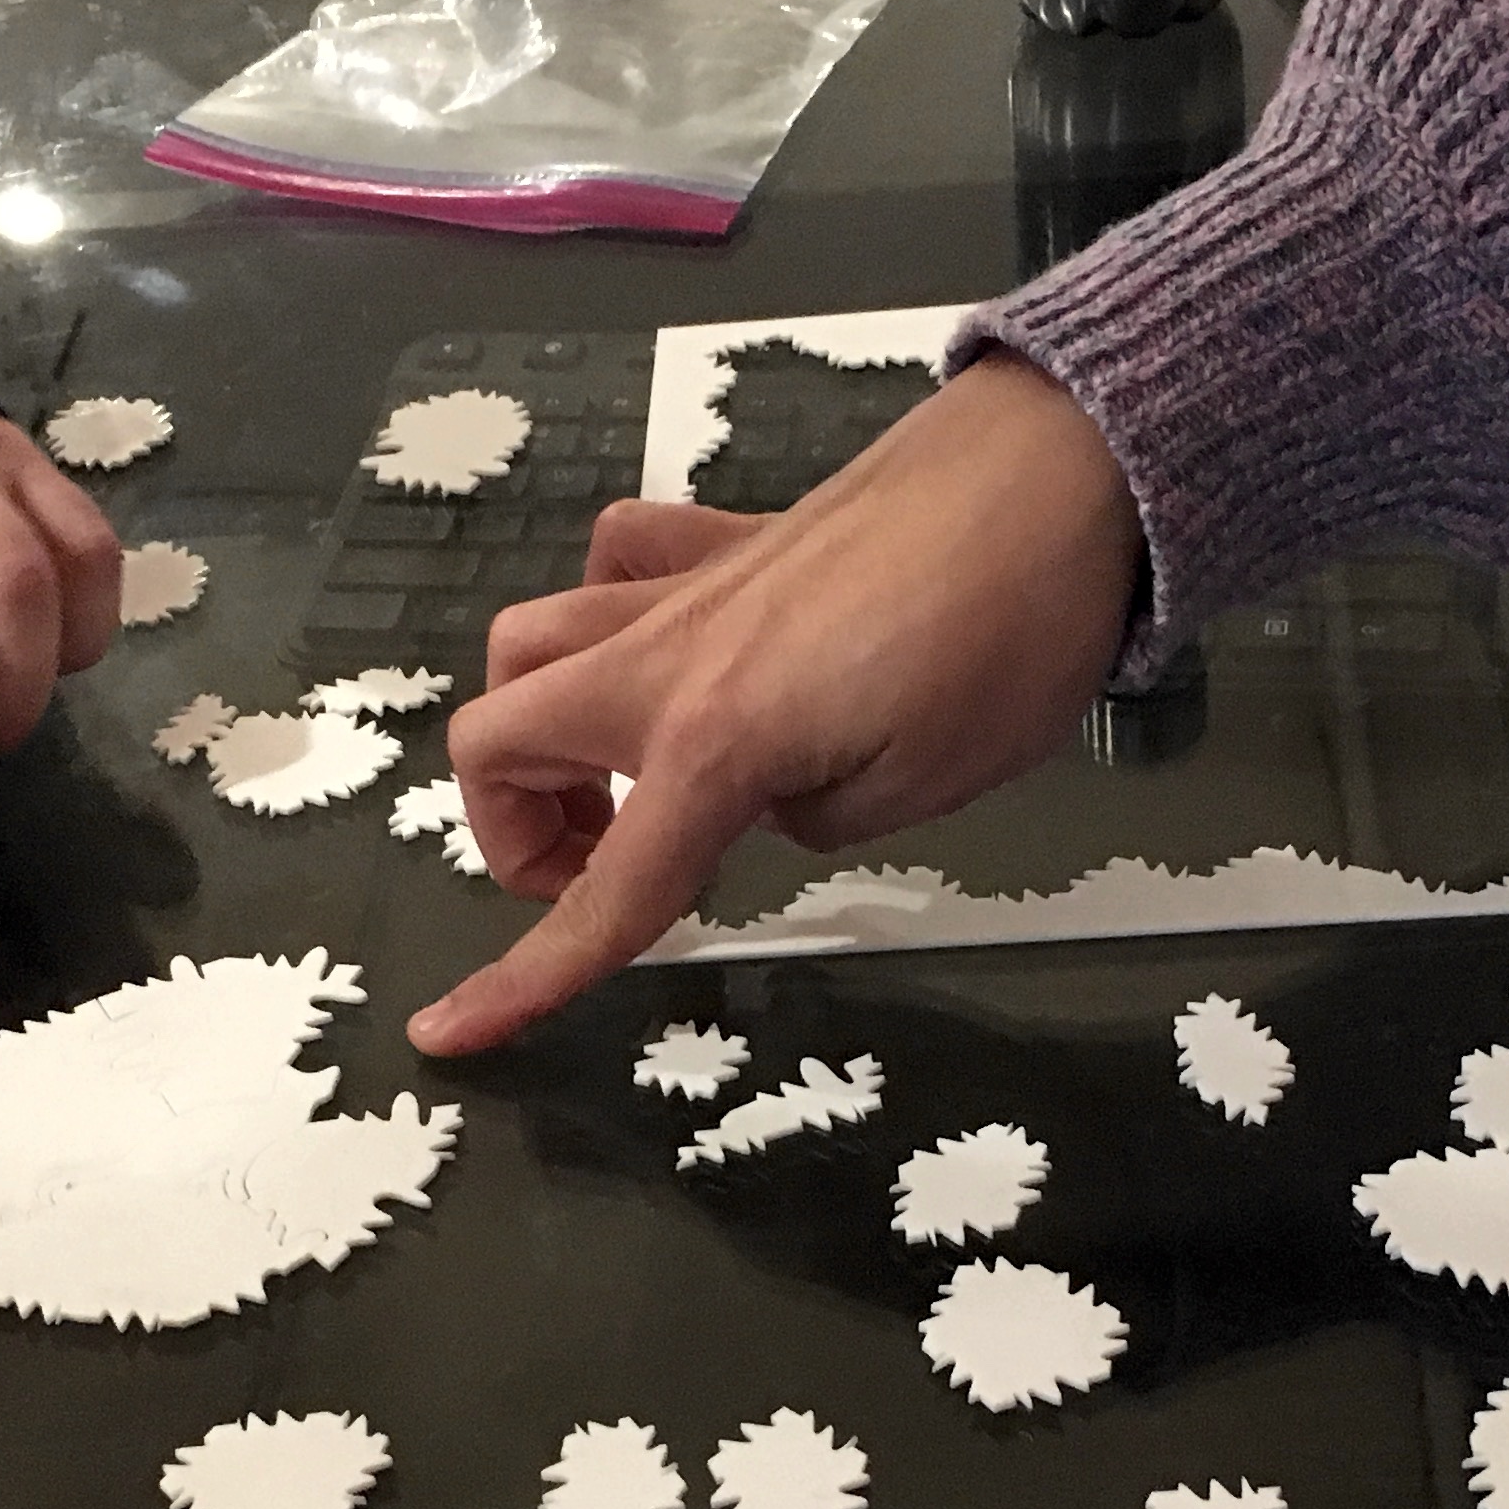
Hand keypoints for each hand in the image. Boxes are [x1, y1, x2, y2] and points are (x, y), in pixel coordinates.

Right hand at [405, 353, 1142, 1057]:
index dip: (523, 980)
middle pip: (495, 740)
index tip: (449, 1035)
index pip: (603, 891)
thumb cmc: (1007, 642)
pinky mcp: (732, 537)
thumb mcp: (917, 790)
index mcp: (712, 744)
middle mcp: (669, 660)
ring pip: (531, 642)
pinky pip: (616, 561)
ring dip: (542, 729)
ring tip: (623, 778)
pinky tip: (676, 653)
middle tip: (603, 868)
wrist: (1058, 474)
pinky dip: (610, 613)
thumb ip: (809, 818)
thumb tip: (767, 798)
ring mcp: (688, 585)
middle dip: (517, 832)